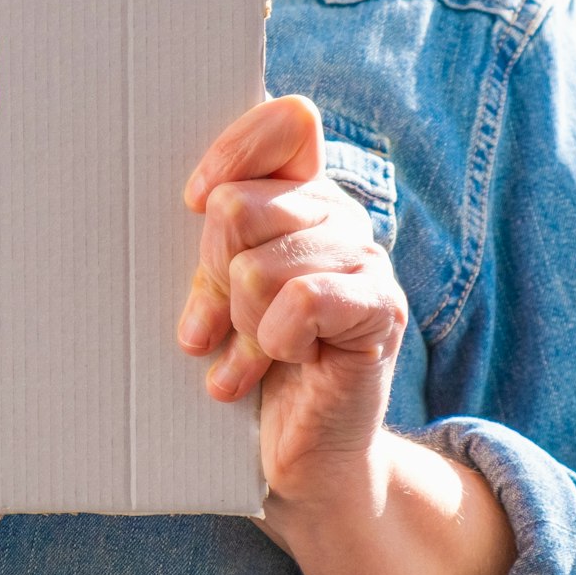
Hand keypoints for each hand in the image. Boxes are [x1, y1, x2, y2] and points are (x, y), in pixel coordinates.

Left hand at [175, 95, 407, 502]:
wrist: (302, 453)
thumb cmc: (248, 364)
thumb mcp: (217, 289)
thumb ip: (215, 237)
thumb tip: (202, 201)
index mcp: (301, 195)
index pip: (287, 121)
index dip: (233, 153)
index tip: (194, 202)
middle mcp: (341, 215)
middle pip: (240, 206)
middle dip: (215, 275)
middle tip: (226, 321)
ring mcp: (367, 259)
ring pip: (257, 265)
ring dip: (242, 322)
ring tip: (256, 350)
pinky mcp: (381, 309)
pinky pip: (301, 301)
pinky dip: (275, 341)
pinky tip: (287, 361)